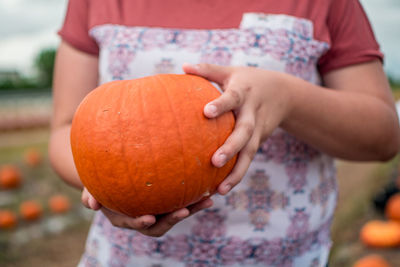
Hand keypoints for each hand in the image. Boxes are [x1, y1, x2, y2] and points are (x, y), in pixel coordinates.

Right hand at [81, 187, 212, 236]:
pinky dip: (196, 199)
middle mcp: (143, 218)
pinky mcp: (168, 203)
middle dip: (173, 219)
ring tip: (206, 200)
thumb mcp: (93, 187)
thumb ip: (91, 195)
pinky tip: (210, 189)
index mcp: (125, 218)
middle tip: (185, 210)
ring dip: (192, 209)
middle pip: (160, 225)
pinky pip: (183, 202)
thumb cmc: (102, 182)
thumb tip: (91, 205)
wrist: (114, 178)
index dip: (141, 222)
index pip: (135, 223)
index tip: (149, 218)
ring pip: (175, 214)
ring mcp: (158, 211)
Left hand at [183, 63, 291, 194]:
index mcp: (243, 92)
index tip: (206, 112)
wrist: (284, 93)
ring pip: (250, 152)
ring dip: (237, 171)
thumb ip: (208, 70)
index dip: (221, 104)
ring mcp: (258, 130)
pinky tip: (222, 189)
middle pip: (245, 132)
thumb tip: (183, 67)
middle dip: (232, 147)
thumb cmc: (249, 81)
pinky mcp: (259, 141)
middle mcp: (252, 113)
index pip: (232, 98)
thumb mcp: (231, 72)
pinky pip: (248, 160)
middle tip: (215, 161)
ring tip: (220, 189)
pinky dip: (237, 175)